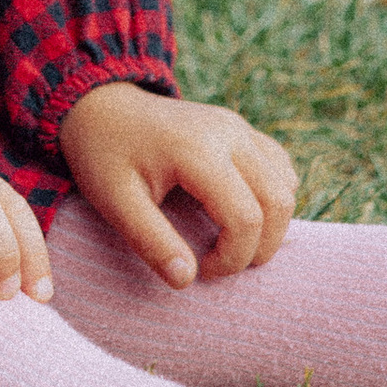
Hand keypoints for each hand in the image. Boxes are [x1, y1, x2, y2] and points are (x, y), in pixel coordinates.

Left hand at [58, 81, 296, 289]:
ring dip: (271, 224)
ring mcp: (238, 127)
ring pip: (286, 184)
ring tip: (231, 242)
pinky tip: (239, 213)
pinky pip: (279, 167)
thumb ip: (151, 242)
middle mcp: (228, 133)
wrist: (100, 106)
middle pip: (278, 202)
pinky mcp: (240, 129)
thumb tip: (187, 280)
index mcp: (198, 150)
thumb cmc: (104, 155)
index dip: (233, 258)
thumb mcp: (114, 202)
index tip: (202, 270)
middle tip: (223, 264)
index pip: (245, 218)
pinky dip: (272, 198)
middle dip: (261, 247)